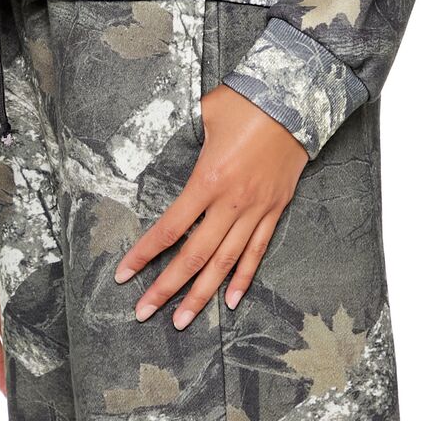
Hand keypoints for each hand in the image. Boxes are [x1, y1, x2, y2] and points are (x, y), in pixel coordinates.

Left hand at [114, 83, 307, 326]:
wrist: (295, 100)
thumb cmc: (246, 102)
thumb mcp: (204, 112)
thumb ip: (183, 132)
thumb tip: (161, 134)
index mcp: (208, 180)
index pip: (170, 228)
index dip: (145, 254)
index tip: (125, 274)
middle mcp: (231, 202)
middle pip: (194, 255)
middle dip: (166, 288)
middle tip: (144, 312)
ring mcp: (256, 210)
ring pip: (225, 263)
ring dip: (202, 294)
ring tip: (182, 320)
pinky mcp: (275, 209)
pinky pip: (257, 251)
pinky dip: (244, 278)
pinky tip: (232, 301)